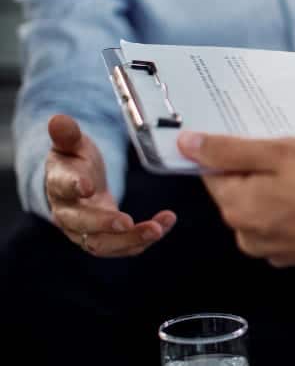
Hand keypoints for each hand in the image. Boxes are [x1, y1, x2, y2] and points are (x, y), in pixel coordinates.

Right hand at [45, 115, 174, 256]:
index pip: (62, 187)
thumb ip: (68, 134)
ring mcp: (86, 231)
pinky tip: (165, 224)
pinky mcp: (106, 239)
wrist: (77, 184)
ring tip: (157, 229)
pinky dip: (144, 239)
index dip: (73, 186)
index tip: (88, 185)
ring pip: (103, 244)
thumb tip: (58, 120)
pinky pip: (124, 246)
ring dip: (131, 239)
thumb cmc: (75, 161)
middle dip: (105, 224)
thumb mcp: (72, 144)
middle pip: (82, 224)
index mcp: (58, 185)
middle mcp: (68, 214)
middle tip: (128, 222)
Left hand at [178, 132, 294, 273]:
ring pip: (267, 203)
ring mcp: (276, 249)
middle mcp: (249, 236)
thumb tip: (188, 145)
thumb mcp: (286, 152)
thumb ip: (231, 150)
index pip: (215, 170)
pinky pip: (288, 219)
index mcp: (238, 209)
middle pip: (241, 188)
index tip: (266, 140)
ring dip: (286, 184)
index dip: (239, 149)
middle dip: (266, 167)